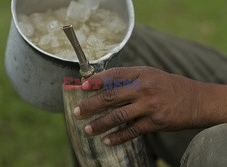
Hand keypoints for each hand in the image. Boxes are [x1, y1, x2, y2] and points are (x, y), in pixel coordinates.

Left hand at [74, 67, 204, 145]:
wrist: (197, 100)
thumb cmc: (169, 86)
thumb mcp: (151, 75)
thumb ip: (130, 78)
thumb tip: (106, 84)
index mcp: (142, 74)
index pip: (114, 75)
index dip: (97, 80)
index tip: (82, 87)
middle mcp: (144, 88)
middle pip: (111, 96)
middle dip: (91, 105)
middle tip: (77, 112)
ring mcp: (150, 106)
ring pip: (118, 116)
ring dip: (100, 123)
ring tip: (88, 129)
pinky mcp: (156, 122)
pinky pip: (132, 131)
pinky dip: (118, 137)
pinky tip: (107, 140)